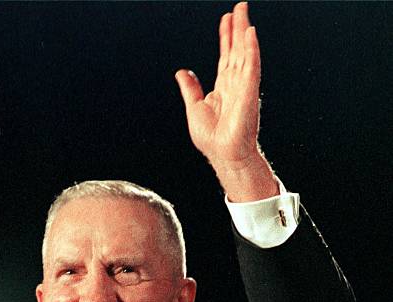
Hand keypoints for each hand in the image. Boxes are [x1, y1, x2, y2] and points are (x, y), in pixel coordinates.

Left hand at [176, 2, 277, 200]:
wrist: (223, 155)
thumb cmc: (212, 139)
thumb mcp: (194, 108)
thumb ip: (191, 88)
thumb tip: (182, 72)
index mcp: (223, 88)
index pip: (226, 57)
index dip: (226, 38)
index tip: (227, 20)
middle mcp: (235, 85)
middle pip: (237, 50)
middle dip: (238, 28)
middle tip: (240, 7)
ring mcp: (244, 87)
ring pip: (244, 54)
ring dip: (245, 33)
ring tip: (244, 14)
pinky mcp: (249, 93)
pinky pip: (251, 68)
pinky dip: (251, 51)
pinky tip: (251, 35)